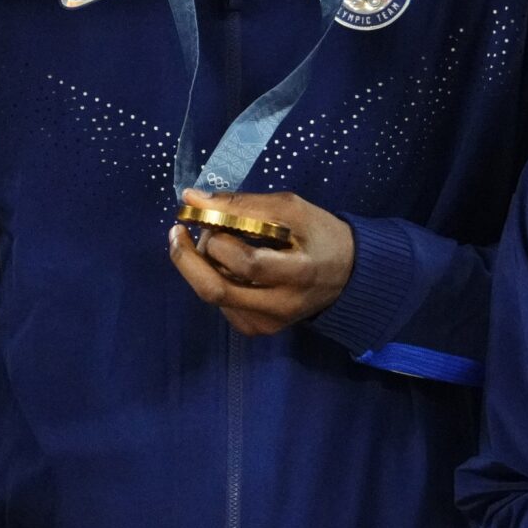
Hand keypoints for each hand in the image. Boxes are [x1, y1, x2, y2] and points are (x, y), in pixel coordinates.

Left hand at [165, 189, 355, 336]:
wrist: (347, 275)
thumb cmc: (320, 234)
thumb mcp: (290, 209)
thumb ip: (242, 205)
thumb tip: (192, 198)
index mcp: (298, 273)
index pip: (245, 262)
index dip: (217, 237)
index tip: (203, 215)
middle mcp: (281, 306)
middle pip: (215, 290)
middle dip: (187, 259)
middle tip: (179, 233)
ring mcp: (267, 322)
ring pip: (213, 296)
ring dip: (202, 266)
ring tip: (215, 243)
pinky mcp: (258, 329)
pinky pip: (221, 304)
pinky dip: (215, 279)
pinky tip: (227, 266)